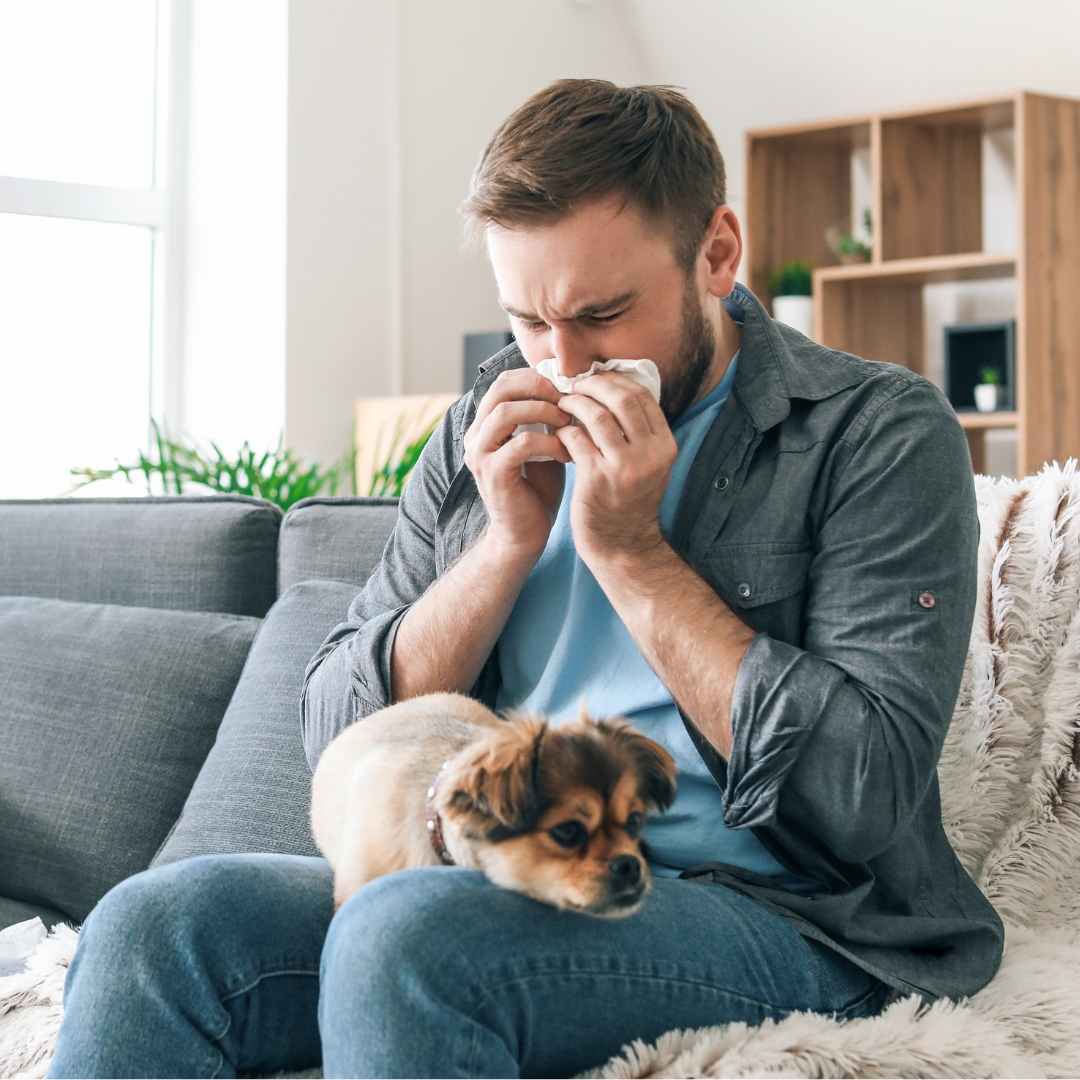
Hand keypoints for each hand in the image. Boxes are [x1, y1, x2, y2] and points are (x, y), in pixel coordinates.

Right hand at [463, 369, 572, 559]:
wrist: (524, 535)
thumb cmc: (537, 490)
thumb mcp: (542, 445)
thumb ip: (546, 419)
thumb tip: (571, 390)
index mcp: (486, 425)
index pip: (504, 382)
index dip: (536, 377)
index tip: (566, 388)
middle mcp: (476, 436)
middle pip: (500, 388)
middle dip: (539, 387)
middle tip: (567, 399)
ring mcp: (480, 454)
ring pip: (506, 412)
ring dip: (543, 411)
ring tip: (568, 423)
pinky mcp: (492, 474)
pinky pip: (521, 444)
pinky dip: (549, 442)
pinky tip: (567, 452)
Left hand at [554, 372, 676, 566]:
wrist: (622, 546)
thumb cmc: (629, 502)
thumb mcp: (650, 466)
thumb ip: (640, 433)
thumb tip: (616, 389)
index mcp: (664, 446)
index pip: (642, 395)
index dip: (616, 379)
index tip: (596, 378)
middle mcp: (649, 455)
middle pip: (621, 398)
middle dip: (594, 385)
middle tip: (575, 385)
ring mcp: (624, 468)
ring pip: (596, 415)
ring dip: (575, 403)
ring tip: (563, 404)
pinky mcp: (597, 479)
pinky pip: (576, 439)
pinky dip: (564, 429)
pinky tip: (558, 431)